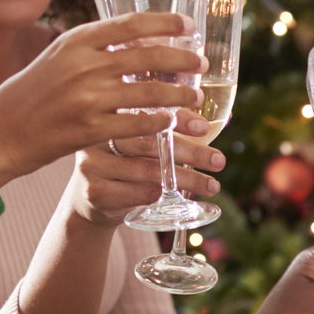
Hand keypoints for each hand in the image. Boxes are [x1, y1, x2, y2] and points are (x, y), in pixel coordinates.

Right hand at [0, 14, 205, 188]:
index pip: (131, 24)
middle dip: (182, 58)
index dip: (166, 22)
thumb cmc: (35, 91)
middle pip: (147, 55)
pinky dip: (159, 122)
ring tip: (195, 96)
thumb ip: (95, 47)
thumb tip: (138, 37)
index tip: (189, 24)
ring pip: (148, 91)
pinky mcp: (91, 128)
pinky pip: (137, 123)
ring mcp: (88, 97)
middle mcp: (84, 64)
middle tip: (202, 63)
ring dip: (179, 94)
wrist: (4, 129)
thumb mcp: (60, 57)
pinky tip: (171, 122)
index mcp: (77, 40)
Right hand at [69, 118, 225, 228]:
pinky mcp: (94, 192)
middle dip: (191, 152)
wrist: (91, 200)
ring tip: (213, 185)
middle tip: (219, 161)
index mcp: (110, 115)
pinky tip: (176, 198)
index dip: (178, 118)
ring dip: (186, 180)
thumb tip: (223, 119)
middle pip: (150, 143)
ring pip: (147, 171)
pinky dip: (158, 196)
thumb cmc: (126, 164)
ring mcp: (92, 164)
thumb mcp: (143, 143)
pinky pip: (134, 194)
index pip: (149, 113)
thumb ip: (172, 130)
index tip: (205, 127)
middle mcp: (97, 136)